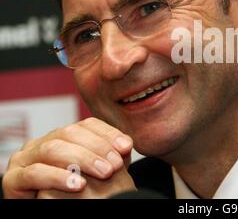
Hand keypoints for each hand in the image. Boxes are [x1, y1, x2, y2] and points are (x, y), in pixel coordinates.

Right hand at [2, 117, 132, 198]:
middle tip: (116, 164)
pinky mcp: (13, 178)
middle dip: (98, 147)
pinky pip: (35, 173)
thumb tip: (126, 145)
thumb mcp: (95, 172)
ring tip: (104, 173)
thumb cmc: (75, 193)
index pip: (88, 124)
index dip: (108, 133)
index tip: (127, 147)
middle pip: (71, 132)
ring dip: (82, 159)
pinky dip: (58, 177)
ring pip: (53, 149)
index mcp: (63, 137)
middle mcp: (43, 141)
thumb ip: (109, 157)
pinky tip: (78, 185)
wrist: (48, 209)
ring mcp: (25, 158)